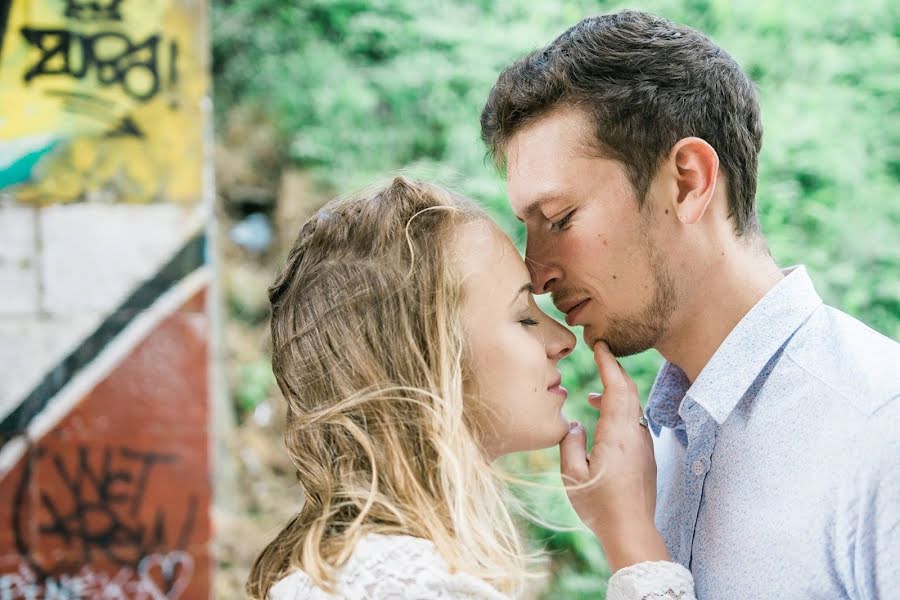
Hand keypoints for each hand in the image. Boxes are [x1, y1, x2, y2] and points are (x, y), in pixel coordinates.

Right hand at [559, 341, 668, 571]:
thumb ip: (570, 443)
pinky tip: (605, 423)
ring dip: (617, 393)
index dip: (609, 364)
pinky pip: (635, 423)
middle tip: (601, 355)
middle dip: (615, 370)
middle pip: (630, 391)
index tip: (600, 346)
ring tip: (594, 396)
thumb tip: (574, 424)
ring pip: (633, 408)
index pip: (617, 387)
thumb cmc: (599, 506)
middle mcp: (635, 435)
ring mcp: (644, 446)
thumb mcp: (572, 475)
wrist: (632, 531)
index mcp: (617, 435)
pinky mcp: (646, 457)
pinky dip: (621, 412)